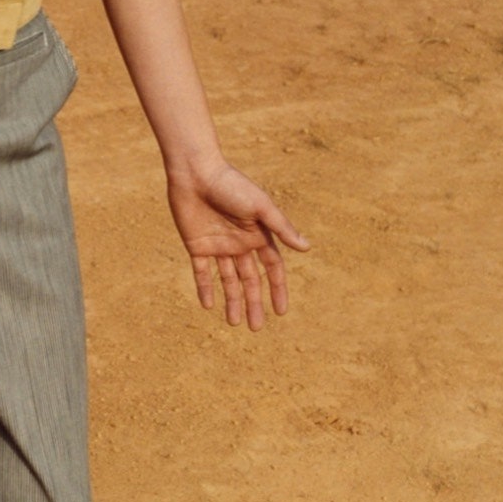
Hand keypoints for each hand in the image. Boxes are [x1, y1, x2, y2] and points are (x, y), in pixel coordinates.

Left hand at [167, 160, 308, 329]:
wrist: (196, 172)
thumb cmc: (232, 185)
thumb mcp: (260, 207)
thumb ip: (281, 228)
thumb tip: (306, 249)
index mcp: (259, 235)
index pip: (272, 269)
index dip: (277, 290)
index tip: (281, 312)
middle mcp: (241, 244)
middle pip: (250, 280)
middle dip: (254, 303)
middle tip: (255, 328)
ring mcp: (218, 246)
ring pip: (227, 280)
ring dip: (231, 301)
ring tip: (234, 323)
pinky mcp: (197, 245)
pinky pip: (201, 272)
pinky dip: (205, 288)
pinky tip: (208, 305)